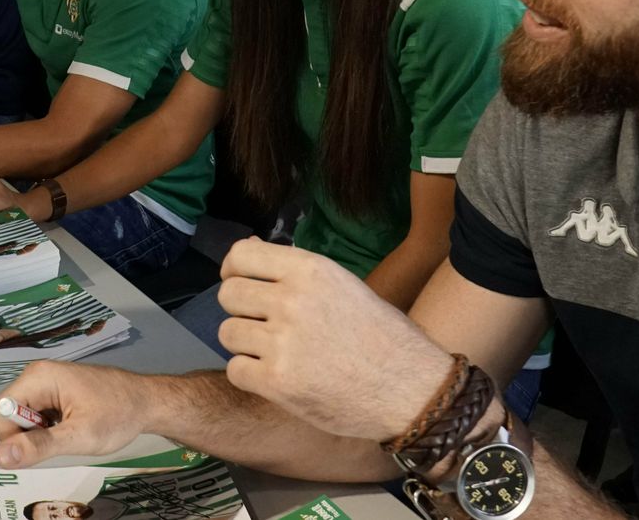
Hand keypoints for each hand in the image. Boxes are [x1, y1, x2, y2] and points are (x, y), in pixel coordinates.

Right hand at [0, 361, 150, 467]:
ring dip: (35, 433)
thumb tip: (1, 456)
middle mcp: (36, 375)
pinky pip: (32, 414)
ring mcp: (44, 382)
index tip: (39, 448)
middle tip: (56, 440)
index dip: (10, 437)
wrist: (146, 401)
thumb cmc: (118, 415)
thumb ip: (40, 445)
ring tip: (66, 433)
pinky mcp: (52, 391)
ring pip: (18, 416)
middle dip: (22, 435)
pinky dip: (43, 428)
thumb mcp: (80, 436)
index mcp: (38, 378)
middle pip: (5, 413)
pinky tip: (68, 428)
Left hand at [216, 238, 451, 442]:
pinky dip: (250, 375)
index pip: (240, 256)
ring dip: (245, 345)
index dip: (233, 271)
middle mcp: (292, 300)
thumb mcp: (340, 285)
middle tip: (261, 325)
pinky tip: (275, 376)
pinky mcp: (277, 382)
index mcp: (310, 270)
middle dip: (240, 311)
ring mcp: (282, 342)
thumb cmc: (380, 335)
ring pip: (227, 333)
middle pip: (228, 295)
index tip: (242, 284)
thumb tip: (248, 248)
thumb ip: (293, 270)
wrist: (411, 389)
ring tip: (273, 352)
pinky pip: (235, 370)